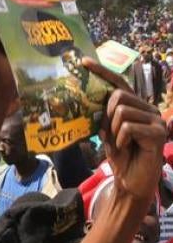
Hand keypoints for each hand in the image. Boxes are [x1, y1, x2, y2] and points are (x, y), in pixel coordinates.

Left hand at [85, 58, 165, 201]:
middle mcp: (148, 108)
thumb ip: (101, 116)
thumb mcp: (106, 132)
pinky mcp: (158, 132)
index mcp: (135, 106)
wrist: (130, 180)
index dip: (102, 71)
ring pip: (122, 111)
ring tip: (119, 143)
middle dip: (106, 114)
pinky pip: (128, 127)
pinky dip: (121, 139)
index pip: (119, 83)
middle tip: (108, 133)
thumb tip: (87, 99)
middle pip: (118, 95)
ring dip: (113, 130)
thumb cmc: (120, 156)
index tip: (83, 62)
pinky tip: (126, 147)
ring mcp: (155, 120)